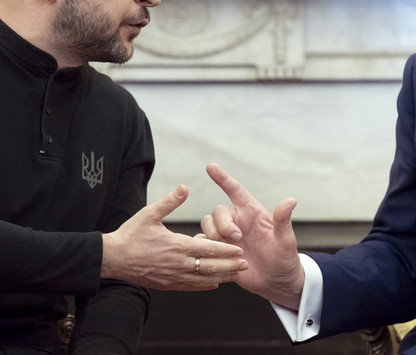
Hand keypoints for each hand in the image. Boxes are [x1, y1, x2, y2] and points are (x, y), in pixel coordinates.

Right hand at [101, 185, 247, 290]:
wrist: (112, 259)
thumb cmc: (130, 235)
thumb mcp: (149, 214)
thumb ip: (170, 201)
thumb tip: (185, 187)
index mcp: (177, 246)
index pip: (208, 249)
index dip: (226, 249)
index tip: (240, 248)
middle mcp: (178, 264)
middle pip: (210, 267)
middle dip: (229, 265)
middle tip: (245, 263)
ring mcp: (173, 277)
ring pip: (202, 280)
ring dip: (221, 278)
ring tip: (236, 275)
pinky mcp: (167, 285)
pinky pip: (190, 287)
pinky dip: (204, 286)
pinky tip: (214, 285)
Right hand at [201, 163, 304, 310]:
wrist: (276, 282)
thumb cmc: (284, 258)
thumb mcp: (286, 240)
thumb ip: (283, 220)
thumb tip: (291, 200)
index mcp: (252, 213)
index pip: (235, 190)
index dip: (222, 178)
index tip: (210, 166)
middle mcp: (238, 221)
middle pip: (217, 212)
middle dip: (222, 224)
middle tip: (237, 239)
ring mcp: (227, 237)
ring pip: (207, 225)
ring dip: (213, 236)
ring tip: (232, 251)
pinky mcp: (219, 251)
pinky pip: (202, 243)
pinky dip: (206, 248)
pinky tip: (218, 257)